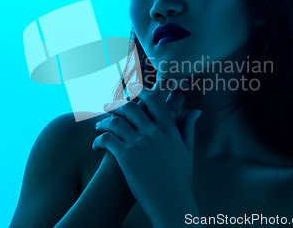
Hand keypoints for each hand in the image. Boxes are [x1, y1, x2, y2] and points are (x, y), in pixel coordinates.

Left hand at [92, 74, 201, 223]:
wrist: (171, 202)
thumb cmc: (180, 178)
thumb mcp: (187, 150)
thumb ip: (188, 127)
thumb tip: (195, 111)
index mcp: (168, 129)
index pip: (153, 101)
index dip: (141, 92)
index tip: (132, 90)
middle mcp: (153, 132)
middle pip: (130, 107)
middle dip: (116, 104)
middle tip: (108, 106)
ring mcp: (139, 144)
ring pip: (115, 122)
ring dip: (104, 122)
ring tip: (99, 127)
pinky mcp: (125, 156)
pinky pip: (107, 139)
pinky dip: (98, 140)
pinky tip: (96, 145)